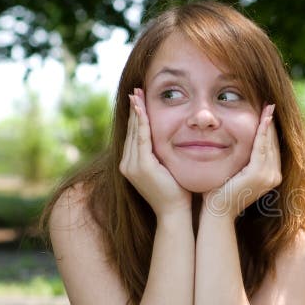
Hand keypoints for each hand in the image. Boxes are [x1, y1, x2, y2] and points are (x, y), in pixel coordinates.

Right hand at [119, 88, 190, 216]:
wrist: (175, 213)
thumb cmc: (177, 194)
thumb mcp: (167, 170)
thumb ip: (162, 157)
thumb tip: (171, 142)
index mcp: (132, 165)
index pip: (134, 136)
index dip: (136, 117)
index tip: (138, 100)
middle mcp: (127, 164)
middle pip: (132, 131)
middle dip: (134, 110)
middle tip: (135, 90)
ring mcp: (132, 166)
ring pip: (135, 133)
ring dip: (136, 112)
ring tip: (137, 94)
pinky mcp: (141, 166)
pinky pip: (141, 139)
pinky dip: (142, 123)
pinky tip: (142, 109)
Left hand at [204, 103, 280, 216]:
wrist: (216, 212)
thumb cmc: (220, 193)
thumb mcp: (235, 171)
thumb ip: (241, 159)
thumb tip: (235, 142)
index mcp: (270, 176)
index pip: (271, 147)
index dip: (269, 129)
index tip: (266, 111)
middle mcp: (274, 176)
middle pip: (273, 143)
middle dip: (270, 122)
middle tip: (269, 103)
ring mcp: (268, 176)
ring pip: (269, 143)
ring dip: (268, 123)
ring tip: (267, 106)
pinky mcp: (259, 174)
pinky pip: (261, 147)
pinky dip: (262, 132)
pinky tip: (262, 119)